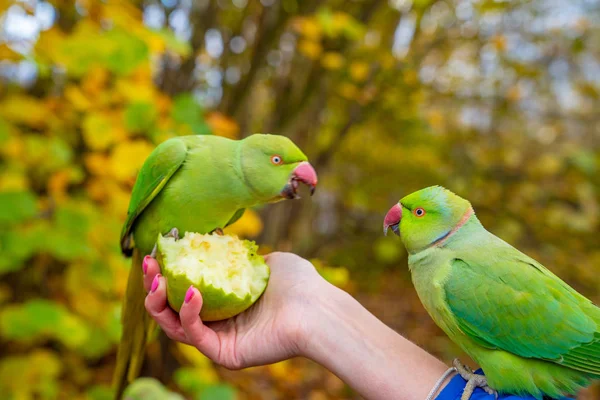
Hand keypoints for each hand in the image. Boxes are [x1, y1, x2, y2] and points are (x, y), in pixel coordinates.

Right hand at [142, 251, 328, 368]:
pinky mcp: (224, 353)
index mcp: (228, 300)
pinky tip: (192, 291)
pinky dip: (188, 313)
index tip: (158, 251)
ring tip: (158, 279)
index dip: (169, 271)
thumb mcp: (266, 261)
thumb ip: (241, 257)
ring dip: (160, 302)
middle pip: (174, 308)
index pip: (188, 288)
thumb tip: (222, 245)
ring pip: (176, 325)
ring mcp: (221, 339)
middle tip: (149, 264)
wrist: (317, 309)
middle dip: (155, 286)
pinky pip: (196, 335)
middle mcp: (221, 320)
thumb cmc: (299, 284)